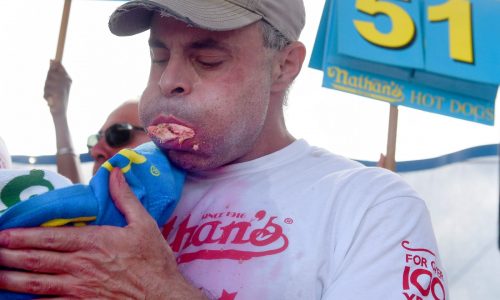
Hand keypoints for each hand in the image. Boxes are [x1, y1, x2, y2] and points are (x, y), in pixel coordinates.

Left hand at [0, 168, 204, 298]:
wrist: (162, 296)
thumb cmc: (153, 261)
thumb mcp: (144, 224)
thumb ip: (124, 198)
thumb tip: (114, 172)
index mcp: (94, 243)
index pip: (51, 238)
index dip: (23, 236)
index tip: (3, 234)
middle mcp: (80, 266)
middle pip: (36, 260)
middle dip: (9, 255)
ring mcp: (78, 289)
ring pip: (36, 284)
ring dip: (11, 279)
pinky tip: (18, 299)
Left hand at [43, 60, 71, 116]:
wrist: (60, 113)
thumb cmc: (56, 98)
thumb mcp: (55, 84)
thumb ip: (53, 73)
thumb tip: (51, 60)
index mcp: (68, 79)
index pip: (60, 66)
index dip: (54, 65)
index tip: (50, 61)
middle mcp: (67, 82)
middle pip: (51, 73)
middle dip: (48, 79)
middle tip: (49, 88)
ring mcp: (63, 87)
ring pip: (48, 81)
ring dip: (46, 88)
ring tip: (50, 95)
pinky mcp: (59, 93)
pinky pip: (47, 89)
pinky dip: (46, 95)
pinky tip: (50, 100)